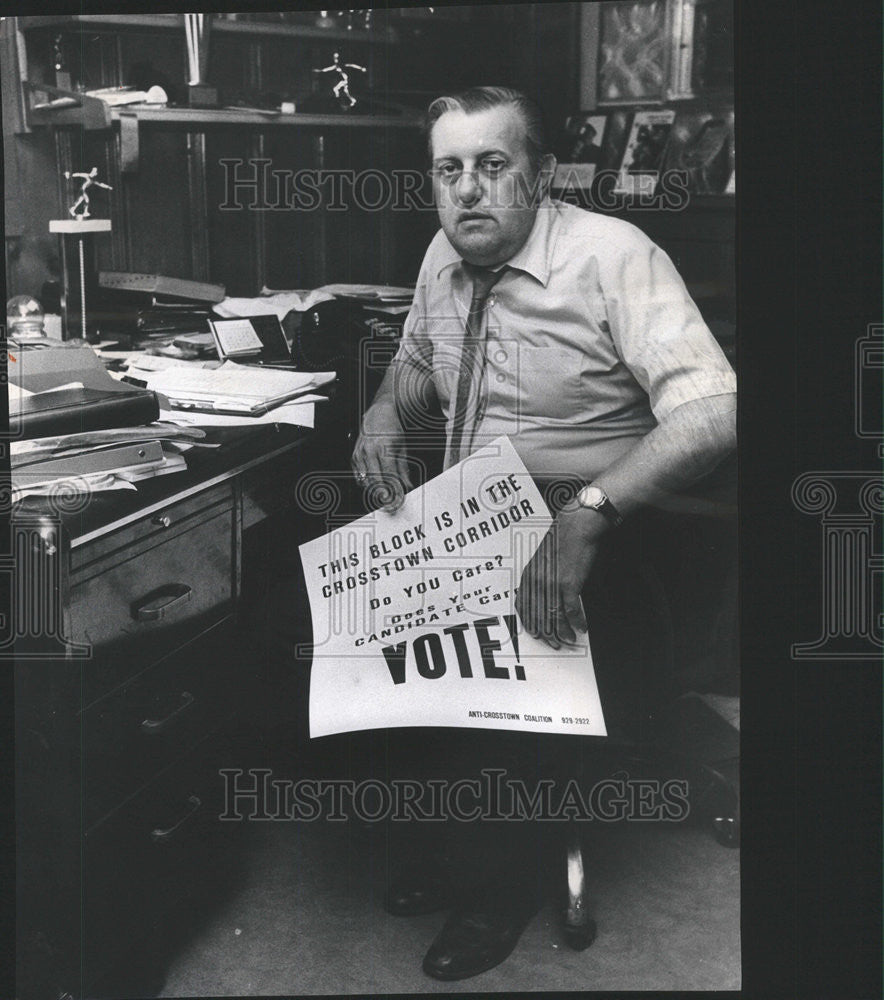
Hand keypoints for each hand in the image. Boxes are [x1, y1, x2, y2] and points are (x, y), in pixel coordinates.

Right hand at [351, 398, 412, 511]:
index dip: (394, 489)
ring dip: (374, 491)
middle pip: (375, 479)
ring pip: (366, 480)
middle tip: (390, 505)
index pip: (389, 474)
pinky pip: (358, 475)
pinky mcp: (354, 456)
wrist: (378, 414)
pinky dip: (366, 484)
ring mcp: (360, 453)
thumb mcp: (402, 447)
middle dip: (383, 494)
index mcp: (383, 447)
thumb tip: (408, 485)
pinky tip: (373, 488)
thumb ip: (403, 468)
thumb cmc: (392, 429)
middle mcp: (369, 450)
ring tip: (383, 498)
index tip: (399, 499)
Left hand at [515, 508, 603, 648]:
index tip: (537, 634)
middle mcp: (537, 582)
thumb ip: (540, 578)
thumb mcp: (543, 560)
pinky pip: (572, 611)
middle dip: (548, 634)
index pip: (524, 607)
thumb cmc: (563, 540)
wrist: (577, 527)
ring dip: (563, 632)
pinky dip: (578, 622)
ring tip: (570, 640)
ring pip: (555, 617)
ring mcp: (551, 584)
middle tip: (556, 644)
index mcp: (528, 576)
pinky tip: (582, 627)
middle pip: (539, 616)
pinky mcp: (568, 585)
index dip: (531, 624)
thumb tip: (546, 597)